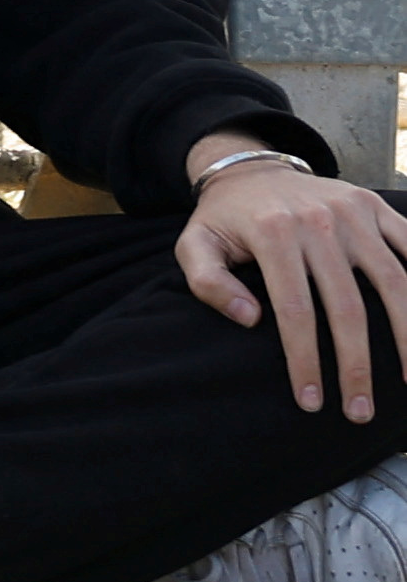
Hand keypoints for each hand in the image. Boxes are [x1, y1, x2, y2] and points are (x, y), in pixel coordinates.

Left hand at [176, 145, 406, 421]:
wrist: (250, 168)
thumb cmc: (225, 220)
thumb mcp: (194, 244)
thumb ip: (207, 281)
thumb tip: (249, 317)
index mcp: (272, 234)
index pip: (295, 312)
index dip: (306, 362)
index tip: (311, 403)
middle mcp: (318, 222)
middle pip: (349, 308)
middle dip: (357, 368)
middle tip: (360, 413)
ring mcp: (353, 212)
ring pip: (396, 284)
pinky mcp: (376, 206)